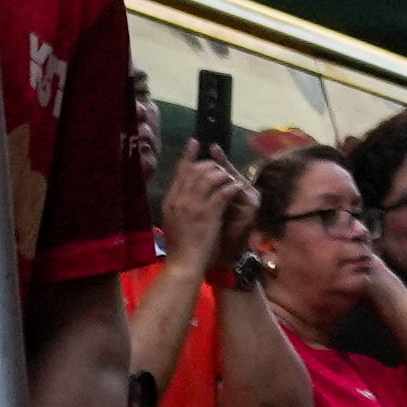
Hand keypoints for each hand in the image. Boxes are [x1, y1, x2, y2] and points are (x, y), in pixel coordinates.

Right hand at [162, 141, 257, 269]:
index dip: (189, 156)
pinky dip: (231, 187)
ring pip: (210, 177)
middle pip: (196, 170)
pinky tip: (236, 189)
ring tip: (230, 179)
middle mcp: (179, 200)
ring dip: (223, 175)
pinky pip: (222, 191)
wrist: (183, 264)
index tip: (195, 142)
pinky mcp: (208, 213)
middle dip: (210, 165)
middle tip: (220, 167)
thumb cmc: (180, 247)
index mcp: (170, 201)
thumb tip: (182, 192)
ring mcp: (193, 206)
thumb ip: (177, 205)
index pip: (180, 172)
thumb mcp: (173, 221)